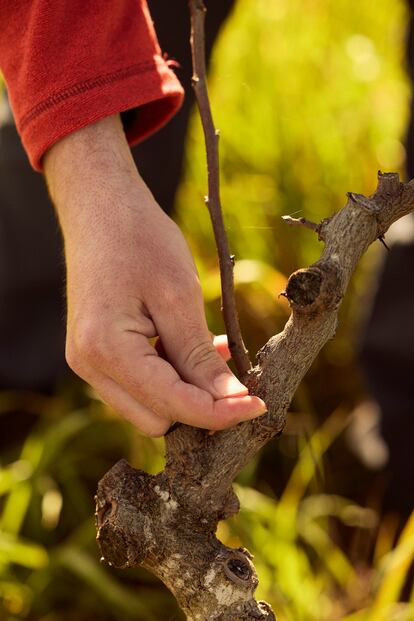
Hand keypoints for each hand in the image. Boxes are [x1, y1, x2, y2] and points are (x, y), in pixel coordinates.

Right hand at [44, 115, 265, 435]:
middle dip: (199, 406)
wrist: (100, 207)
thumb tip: (230, 400)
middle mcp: (89, 366)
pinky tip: (193, 347)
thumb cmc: (140, 240)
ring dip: (185, 391)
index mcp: (107, 350)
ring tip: (215, 351)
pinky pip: (138, 385)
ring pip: (148, 407)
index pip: (173, 405)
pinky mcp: (94, 354)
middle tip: (236, 375)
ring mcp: (87, 363)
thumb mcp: (179, 295)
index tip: (261, 404)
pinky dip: (169, 376)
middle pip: (156, 419)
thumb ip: (199, 356)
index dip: (221, 412)